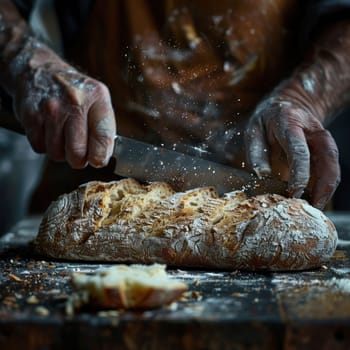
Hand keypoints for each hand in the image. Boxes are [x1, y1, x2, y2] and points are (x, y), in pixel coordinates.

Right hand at [13, 59, 115, 168]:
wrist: (38, 70)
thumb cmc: (74, 93)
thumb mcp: (97, 100)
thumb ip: (104, 128)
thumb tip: (103, 158)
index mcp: (98, 97)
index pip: (104, 137)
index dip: (101, 156)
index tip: (98, 160)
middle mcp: (75, 101)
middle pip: (78, 152)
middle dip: (78, 159)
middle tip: (78, 152)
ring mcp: (52, 108)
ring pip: (57, 153)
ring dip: (60, 152)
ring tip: (62, 135)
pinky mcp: (31, 114)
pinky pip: (40, 147)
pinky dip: (44, 145)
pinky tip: (48, 130)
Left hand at [244, 85, 339, 208]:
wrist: (288, 105)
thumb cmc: (266, 121)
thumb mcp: (253, 130)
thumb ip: (256, 151)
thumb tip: (263, 175)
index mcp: (291, 123)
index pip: (299, 150)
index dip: (299, 173)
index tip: (295, 192)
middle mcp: (313, 131)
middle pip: (327, 159)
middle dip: (322, 185)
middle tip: (313, 207)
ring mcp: (324, 140)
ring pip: (333, 166)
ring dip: (327, 189)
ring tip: (315, 208)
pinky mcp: (327, 150)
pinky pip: (331, 170)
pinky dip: (326, 187)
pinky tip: (317, 200)